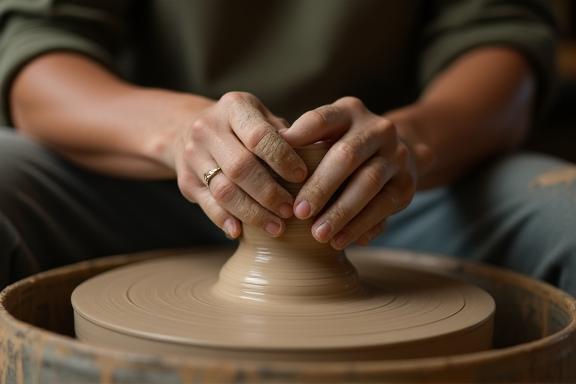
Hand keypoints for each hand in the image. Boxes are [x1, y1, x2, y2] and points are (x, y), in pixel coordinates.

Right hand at [170, 92, 307, 238]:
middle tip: (291, 210)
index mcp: (234, 107)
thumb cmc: (243, 128)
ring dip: (253, 213)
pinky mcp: (186, 181)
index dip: (282, 159)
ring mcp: (193, 155)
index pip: (259, 136)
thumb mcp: (264, 118)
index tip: (302, 177)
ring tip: (277, 227)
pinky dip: (225, 220)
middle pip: (240, 167)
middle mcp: (208, 128)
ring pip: (223, 190)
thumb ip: (288, 135)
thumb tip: (318, 157)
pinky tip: (241, 232)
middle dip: (269, 193)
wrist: (190, 129)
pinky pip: (207, 205)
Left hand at [282, 97, 416, 248]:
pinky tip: (339, 241)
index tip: (276, 163)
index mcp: (348, 111)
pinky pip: (384, 207)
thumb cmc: (343, 148)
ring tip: (318, 235)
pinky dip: (360, 226)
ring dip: (341, 212)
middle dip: (321, 186)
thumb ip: (300, 146)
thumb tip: (262, 165)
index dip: (299, 139)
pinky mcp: (407, 184)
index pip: (320, 120)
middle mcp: (377, 128)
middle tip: (298, 213)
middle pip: (347, 155)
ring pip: (368, 183)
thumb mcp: (325, 137)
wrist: (398, 154)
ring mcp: (396, 155)